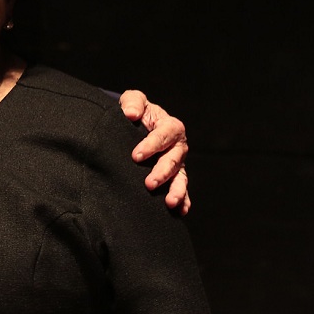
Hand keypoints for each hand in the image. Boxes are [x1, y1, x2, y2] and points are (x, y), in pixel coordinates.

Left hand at [118, 89, 189, 213]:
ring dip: (176, 190)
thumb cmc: (135, 112)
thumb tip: (130, 114)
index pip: (164, 135)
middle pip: (173, 160)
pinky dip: (183, 201)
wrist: (137, 125)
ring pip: (180, 178)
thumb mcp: (133, 101)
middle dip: (162, 172)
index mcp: (170, 126)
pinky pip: (182, 189)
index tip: (135, 156)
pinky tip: (180, 211)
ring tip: (169, 203)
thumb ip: (132, 102)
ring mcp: (178, 162)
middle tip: (148, 184)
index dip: (151, 145)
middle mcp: (177, 146)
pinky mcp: (174, 176)